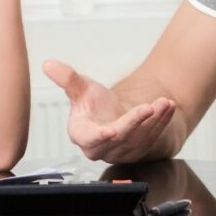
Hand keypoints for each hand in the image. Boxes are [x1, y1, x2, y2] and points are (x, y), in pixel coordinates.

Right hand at [42, 60, 175, 162]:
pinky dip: (162, 121)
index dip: (99, 136)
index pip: (89, 139)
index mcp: (83, 135)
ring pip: (140, 137)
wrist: (116, 115)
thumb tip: (48, 64)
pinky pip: (153, 136)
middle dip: (135, 122)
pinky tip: (168, 106)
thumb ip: (67, 79)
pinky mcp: (140, 149)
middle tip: (148, 107)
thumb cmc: (96, 105)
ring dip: (154, 120)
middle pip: (120, 137)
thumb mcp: (82, 89)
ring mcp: (123, 150)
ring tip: (164, 102)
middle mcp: (103, 146)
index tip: (111, 130)